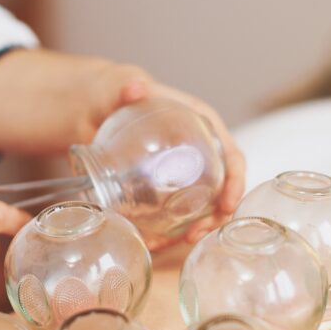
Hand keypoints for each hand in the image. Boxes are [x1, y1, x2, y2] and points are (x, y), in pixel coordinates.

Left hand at [0, 49, 245, 245]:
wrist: (94, 109)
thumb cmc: (114, 92)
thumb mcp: (120, 86)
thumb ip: (127, 86)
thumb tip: (135, 89)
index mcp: (202, 124)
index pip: (232, 154)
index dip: (236, 181)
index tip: (227, 205)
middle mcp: (199, 151)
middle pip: (222, 188)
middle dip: (217, 216)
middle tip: (196, 234)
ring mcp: (182, 173)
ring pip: (201, 205)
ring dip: (196, 227)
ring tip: (179, 243)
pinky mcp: (163, 188)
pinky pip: (173, 212)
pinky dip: (168, 230)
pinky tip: (155, 243)